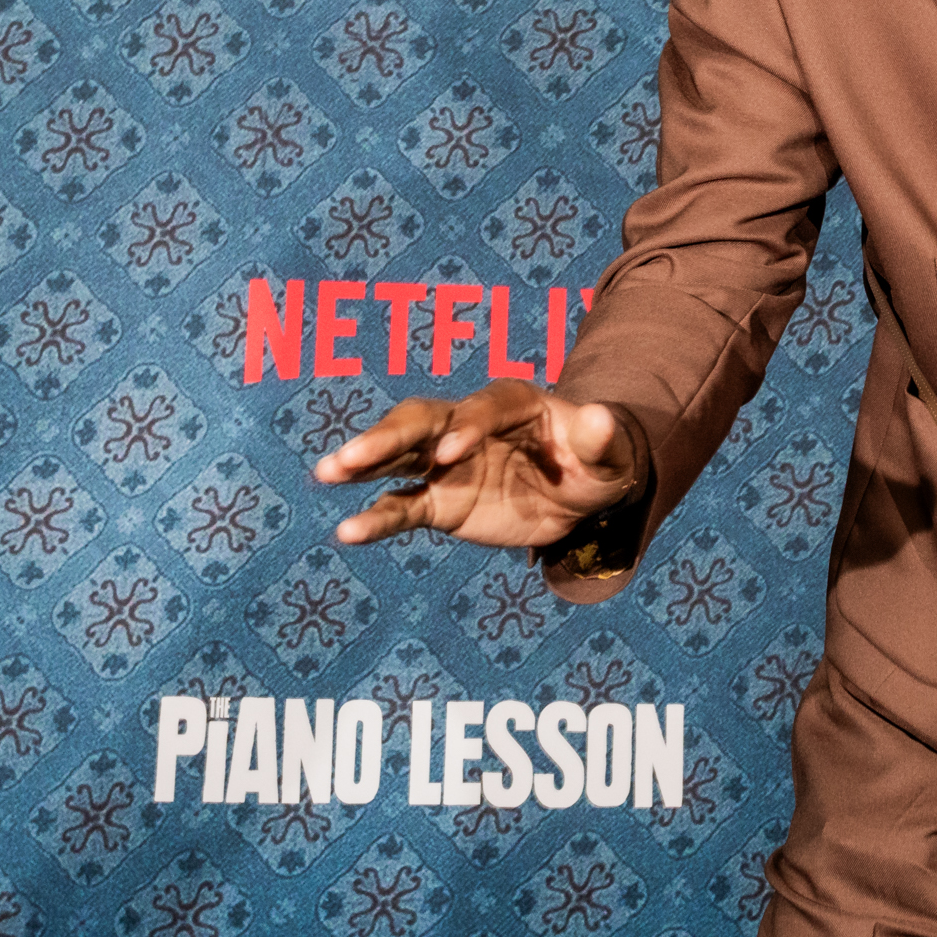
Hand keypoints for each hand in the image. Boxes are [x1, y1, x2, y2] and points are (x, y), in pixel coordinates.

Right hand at [314, 381, 645, 548]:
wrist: (578, 498)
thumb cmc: (596, 465)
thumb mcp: (610, 457)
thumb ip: (601, 440)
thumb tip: (602, 418)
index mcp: (511, 404)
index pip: (482, 410)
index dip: (466, 427)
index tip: (449, 454)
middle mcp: (467, 425)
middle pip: (421, 422)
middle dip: (388, 437)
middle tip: (353, 456)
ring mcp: (445, 463)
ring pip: (397, 456)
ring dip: (363, 463)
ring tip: (327, 473)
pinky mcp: (438, 502)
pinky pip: (401, 508)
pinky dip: (376, 520)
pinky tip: (347, 533)